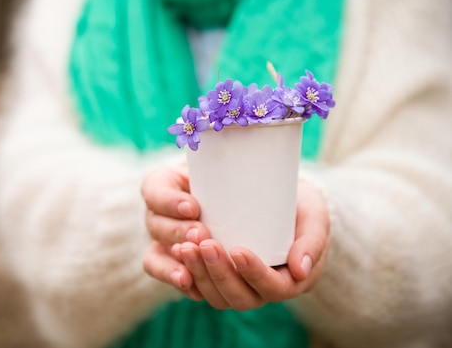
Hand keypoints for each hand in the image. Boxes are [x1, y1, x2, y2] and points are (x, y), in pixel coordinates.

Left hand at [142, 165, 329, 309]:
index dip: (254, 275)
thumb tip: (299, 270)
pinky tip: (176, 252)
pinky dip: (179, 273)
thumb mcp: (314, 215)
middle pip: (236, 297)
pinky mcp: (208, 271)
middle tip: (204, 242)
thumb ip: (312, 240)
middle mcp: (257, 288)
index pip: (272, 289)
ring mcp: (231, 282)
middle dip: (217, 273)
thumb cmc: (299, 206)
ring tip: (186, 244)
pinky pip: (190, 284)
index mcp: (287, 280)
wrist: (275, 193)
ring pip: (211, 294)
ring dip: (197, 272)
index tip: (238, 251)